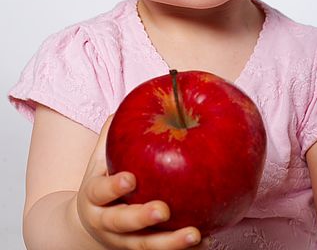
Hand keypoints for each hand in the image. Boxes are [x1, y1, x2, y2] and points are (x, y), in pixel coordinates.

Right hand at [76, 115, 207, 249]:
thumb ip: (113, 132)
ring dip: (170, 243)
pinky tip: (206, 241)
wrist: (91, 224)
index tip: (131, 178)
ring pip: (145, 246)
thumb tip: (133, 99)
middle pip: (121, 225)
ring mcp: (124, 241)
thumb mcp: (100, 157)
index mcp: (95, 196)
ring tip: (195, 234)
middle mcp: (107, 222)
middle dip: (142, 218)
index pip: (101, 191)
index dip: (113, 186)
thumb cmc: (104, 179)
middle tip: (164, 209)